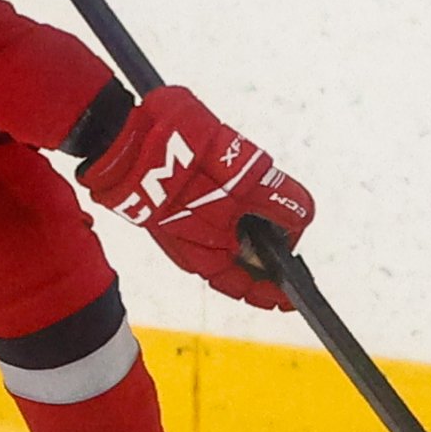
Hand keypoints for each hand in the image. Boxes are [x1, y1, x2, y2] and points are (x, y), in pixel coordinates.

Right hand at [73, 85, 312, 310]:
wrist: (129, 138)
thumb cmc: (180, 168)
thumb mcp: (245, 185)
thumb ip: (280, 204)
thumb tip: (301, 219)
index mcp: (209, 258)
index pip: (248, 288)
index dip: (274, 291)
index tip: (295, 292)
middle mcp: (196, 247)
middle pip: (240, 260)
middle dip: (267, 248)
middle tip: (290, 229)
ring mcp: (186, 223)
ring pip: (228, 233)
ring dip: (250, 220)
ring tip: (266, 196)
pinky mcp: (179, 199)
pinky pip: (214, 210)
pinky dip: (234, 203)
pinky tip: (241, 182)